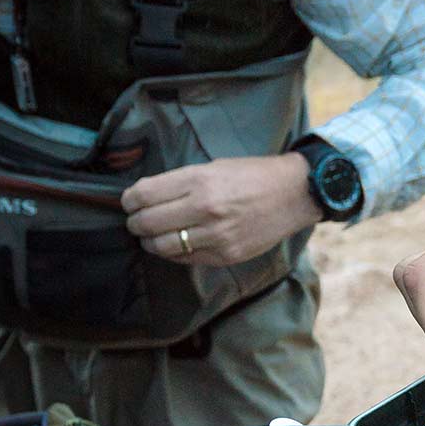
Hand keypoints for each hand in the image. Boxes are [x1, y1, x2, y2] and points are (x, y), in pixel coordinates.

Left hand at [122, 154, 321, 266]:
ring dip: (150, 241)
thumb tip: (148, 197)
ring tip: (152, 235)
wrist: (295, 193)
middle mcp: (205, 208)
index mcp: (199, 180)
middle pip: (147, 222)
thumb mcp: (215, 167)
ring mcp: (216, 235)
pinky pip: (185, 258)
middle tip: (138, 220)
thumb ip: (182, 182)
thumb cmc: (254, 175)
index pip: (144, 194)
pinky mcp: (226, 254)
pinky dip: (173, 252)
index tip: (130, 201)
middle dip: (136, 221)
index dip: (129, 199)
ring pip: (161, 245)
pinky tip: (176, 244)